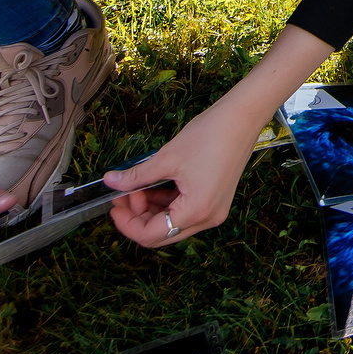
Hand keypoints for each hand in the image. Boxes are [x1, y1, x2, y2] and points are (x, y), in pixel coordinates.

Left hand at [103, 98, 261, 248]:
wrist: (242, 118)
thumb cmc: (210, 135)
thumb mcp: (166, 158)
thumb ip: (136, 176)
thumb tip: (110, 182)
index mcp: (196, 211)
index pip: (151, 235)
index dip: (127, 223)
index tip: (114, 205)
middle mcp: (207, 218)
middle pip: (162, 234)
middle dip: (138, 217)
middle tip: (123, 194)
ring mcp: (213, 212)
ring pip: (172, 225)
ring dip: (151, 210)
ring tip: (138, 186)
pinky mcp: (215, 202)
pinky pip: (184, 213)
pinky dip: (166, 204)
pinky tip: (154, 187)